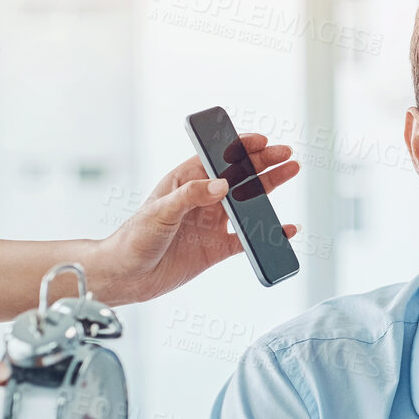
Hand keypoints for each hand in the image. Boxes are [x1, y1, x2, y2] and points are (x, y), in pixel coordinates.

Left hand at [91, 134, 300, 303]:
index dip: (240, 148)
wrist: (128, 276)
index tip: (262, 142)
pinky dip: (268, 234)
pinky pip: (248, 239)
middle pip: (239, 177)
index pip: (218, 159)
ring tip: (290, 174)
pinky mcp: (217, 249)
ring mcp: (211, 224)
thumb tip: (222, 185)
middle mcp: (201, 200)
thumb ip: (191, 195)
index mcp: (185, 182)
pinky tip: (285, 229)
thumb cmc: (134, 238)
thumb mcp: (160, 211)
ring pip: (248, 203)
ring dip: (269, 191)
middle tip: (287, 156)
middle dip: (264, 164)